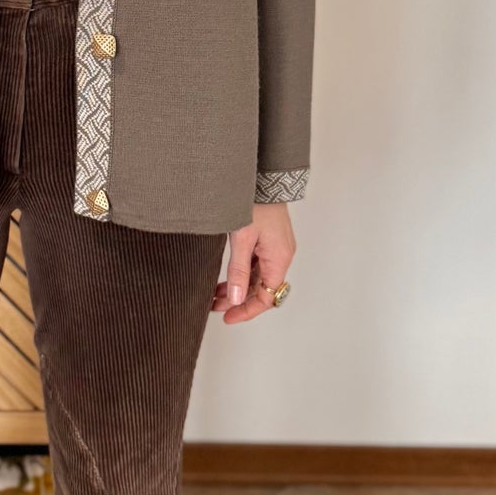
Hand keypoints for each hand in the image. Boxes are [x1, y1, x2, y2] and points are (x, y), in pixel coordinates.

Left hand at [210, 202, 294, 324]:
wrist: (262, 177)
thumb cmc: (255, 203)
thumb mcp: (242, 240)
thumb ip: (238, 271)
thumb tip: (236, 299)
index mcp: (279, 258)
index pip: (267, 297)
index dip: (247, 310)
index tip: (229, 317)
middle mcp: (280, 255)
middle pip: (262, 289)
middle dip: (238, 300)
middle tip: (215, 306)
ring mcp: (275, 248)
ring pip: (257, 278)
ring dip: (238, 288)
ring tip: (215, 294)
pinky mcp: (268, 240)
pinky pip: (256, 265)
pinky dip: (241, 274)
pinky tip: (225, 278)